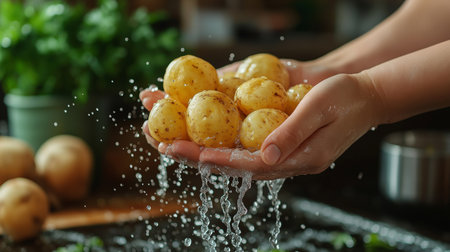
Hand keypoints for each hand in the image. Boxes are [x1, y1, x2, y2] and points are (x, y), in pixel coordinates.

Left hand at [140, 62, 349, 179]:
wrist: (366, 98)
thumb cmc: (346, 99)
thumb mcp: (320, 109)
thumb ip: (292, 133)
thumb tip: (263, 157)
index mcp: (296, 159)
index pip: (246, 163)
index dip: (213, 158)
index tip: (182, 151)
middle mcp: (283, 161)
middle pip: (231, 163)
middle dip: (194, 154)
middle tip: (161, 144)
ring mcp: (280, 153)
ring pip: (232, 155)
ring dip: (199, 147)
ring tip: (169, 138)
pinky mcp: (278, 142)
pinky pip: (242, 145)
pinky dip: (217, 140)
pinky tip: (198, 132)